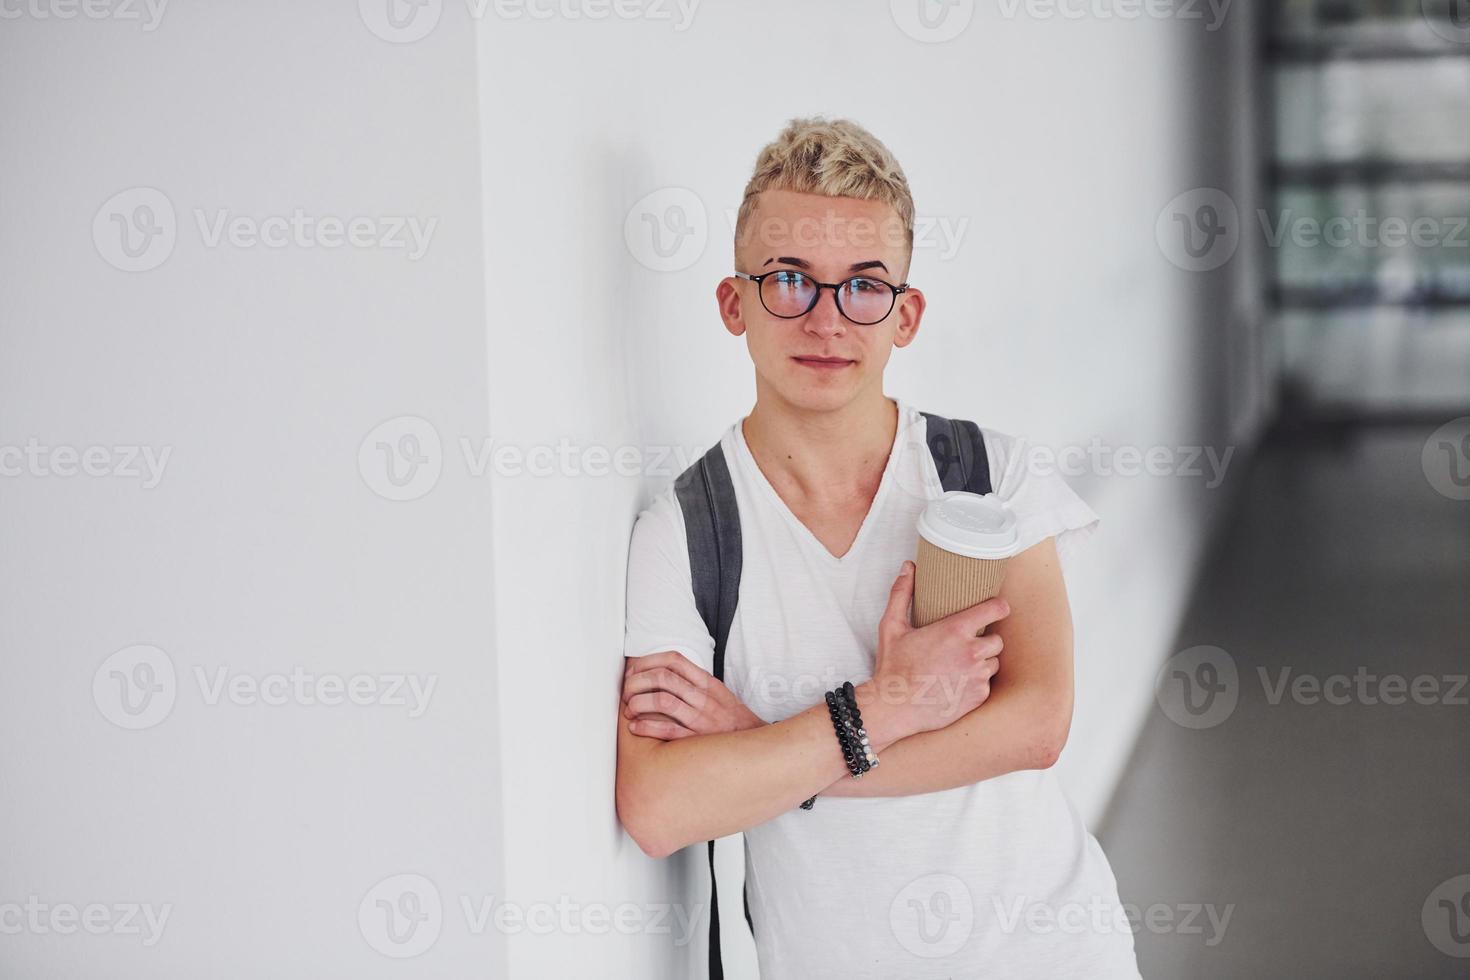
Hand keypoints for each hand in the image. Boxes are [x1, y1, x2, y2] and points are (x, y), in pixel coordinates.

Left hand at [621, 651, 765, 739]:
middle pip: (663, 677)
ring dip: (638, 702)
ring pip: (663, 700)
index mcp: (708, 683)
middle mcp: (704, 697)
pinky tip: (635, 727)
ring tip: (629, 708)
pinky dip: (646, 726)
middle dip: (637, 682)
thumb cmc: (731, 720)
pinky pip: (667, 730)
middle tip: (626, 691)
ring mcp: (701, 719)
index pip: (674, 660)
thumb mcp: (718, 694)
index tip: (634, 671)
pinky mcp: (697, 741)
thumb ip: (694, 682)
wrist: (756, 745)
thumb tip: (659, 674)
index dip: (648, 662)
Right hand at [867, 560, 1007, 736]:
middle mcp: (972, 652)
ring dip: (983, 662)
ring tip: (961, 665)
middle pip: (998, 639)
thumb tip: (908, 567)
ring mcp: (977, 676)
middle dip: (986, 640)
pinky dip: (977, 683)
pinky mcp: (978, 696)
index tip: (997, 608)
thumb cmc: (893, 666)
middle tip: (967, 645)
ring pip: (994, 663)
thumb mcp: (892, 626)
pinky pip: (987, 684)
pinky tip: (958, 683)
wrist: (895, 707)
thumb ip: (901, 594)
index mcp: (955, 630)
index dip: (999, 607)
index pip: (995, 610)